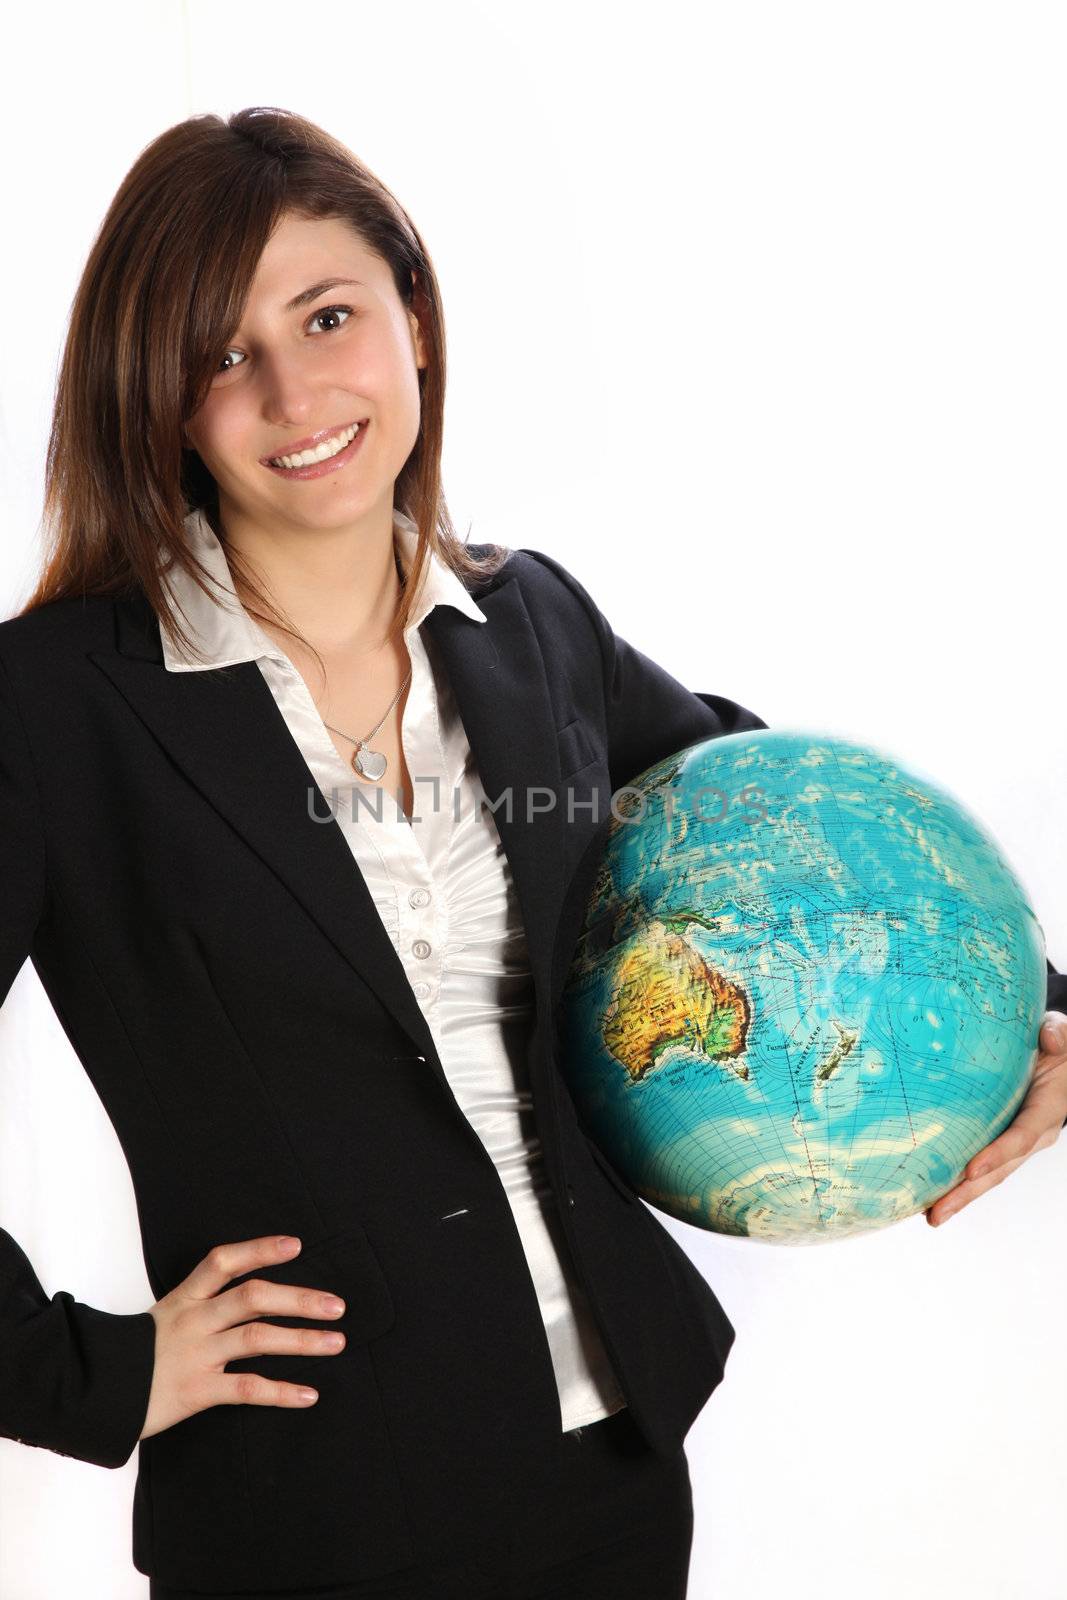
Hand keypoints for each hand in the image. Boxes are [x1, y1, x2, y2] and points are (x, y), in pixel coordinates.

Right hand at [139, 1235, 346, 1439]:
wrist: (97, 1391)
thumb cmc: (138, 1355)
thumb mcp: (167, 1317)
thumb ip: (206, 1305)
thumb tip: (259, 1298)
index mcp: (186, 1297)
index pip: (224, 1261)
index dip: (260, 1249)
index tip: (296, 1244)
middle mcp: (195, 1319)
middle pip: (253, 1297)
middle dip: (299, 1298)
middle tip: (337, 1305)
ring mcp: (196, 1354)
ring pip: (257, 1339)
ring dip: (302, 1340)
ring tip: (336, 1343)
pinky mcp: (196, 1390)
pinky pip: (246, 1388)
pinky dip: (281, 1392)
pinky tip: (308, 1394)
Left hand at [926, 1011, 1066, 1226]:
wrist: (1060, 1061)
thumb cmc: (1058, 1047)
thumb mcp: (1064, 1036)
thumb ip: (1059, 1034)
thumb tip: (1049, 1036)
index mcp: (1047, 1110)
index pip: (1021, 1137)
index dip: (998, 1154)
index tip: (971, 1170)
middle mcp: (1032, 1135)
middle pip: (998, 1170)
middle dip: (967, 1193)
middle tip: (936, 1213)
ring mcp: (1015, 1143)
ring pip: (987, 1176)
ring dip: (958, 1196)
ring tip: (929, 1215)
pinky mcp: (999, 1141)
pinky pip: (978, 1165)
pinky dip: (956, 1181)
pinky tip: (929, 1193)